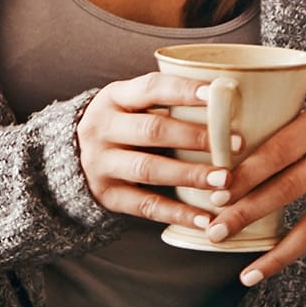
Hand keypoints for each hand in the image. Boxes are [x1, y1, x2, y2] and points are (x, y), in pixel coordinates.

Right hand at [76, 70, 244, 228]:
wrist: (69, 158)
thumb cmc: (121, 125)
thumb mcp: (130, 104)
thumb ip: (165, 101)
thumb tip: (228, 99)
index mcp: (114, 98)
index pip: (150, 88)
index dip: (184, 90)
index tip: (217, 95)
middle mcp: (102, 128)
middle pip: (152, 130)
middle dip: (196, 136)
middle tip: (236, 143)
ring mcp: (101, 163)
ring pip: (149, 168)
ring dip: (190, 175)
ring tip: (224, 180)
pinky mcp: (107, 195)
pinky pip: (145, 205)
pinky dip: (177, 213)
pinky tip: (205, 219)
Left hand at [202, 79, 305, 283]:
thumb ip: (295, 127)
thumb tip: (242, 152)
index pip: (279, 150)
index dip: (246, 173)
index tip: (216, 188)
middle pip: (288, 188)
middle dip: (247, 212)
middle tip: (215, 229)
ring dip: (275, 252)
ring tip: (246, 272)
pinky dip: (299, 249)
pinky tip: (274, 264)